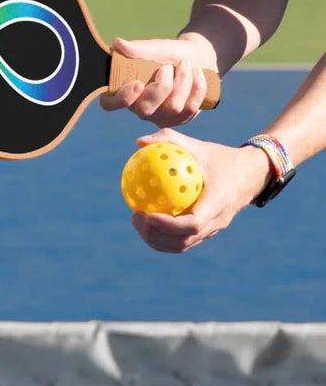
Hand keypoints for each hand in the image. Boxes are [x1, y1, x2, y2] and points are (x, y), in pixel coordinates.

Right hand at [100, 36, 215, 126]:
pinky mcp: (179, 120)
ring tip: (186, 64)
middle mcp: (139, 108)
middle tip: (168, 67)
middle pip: (145, 110)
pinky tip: (197, 73)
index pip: (110, 104)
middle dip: (162, 87)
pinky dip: (197, 87)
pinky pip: (190, 109)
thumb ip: (138, 48)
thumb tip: (118, 43)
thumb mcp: (157, 48)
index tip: (137, 82)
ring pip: (172, 108)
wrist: (198, 58)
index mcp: (125, 90)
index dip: (121, 98)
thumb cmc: (170, 53)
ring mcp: (159, 117)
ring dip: (183, 81)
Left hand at [131, 128, 272, 252]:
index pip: (193, 224)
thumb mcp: (198, 145)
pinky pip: (182, 240)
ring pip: (181, 245)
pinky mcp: (206, 232)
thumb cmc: (221, 158)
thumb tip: (139, 142)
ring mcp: (212, 230)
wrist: (250, 174)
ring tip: (136, 220)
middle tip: (135, 216)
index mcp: (218, 203)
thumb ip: (169, 140)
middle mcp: (217, 222)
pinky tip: (146, 219)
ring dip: (156, 239)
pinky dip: (163, 236)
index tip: (148, 214)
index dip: (168, 225)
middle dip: (155, 235)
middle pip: (183, 241)